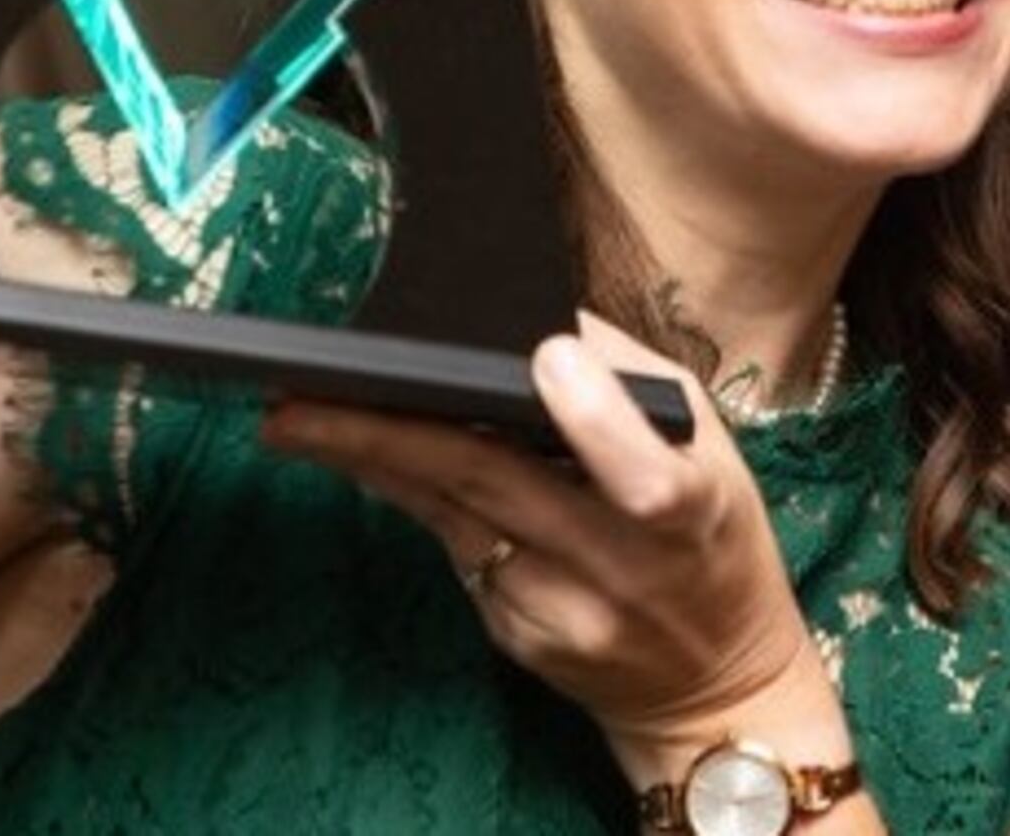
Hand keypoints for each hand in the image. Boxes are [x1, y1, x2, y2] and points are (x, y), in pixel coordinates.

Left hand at [261, 317, 834, 774]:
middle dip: (393, 433)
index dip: (596, 421)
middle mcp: (623, 571)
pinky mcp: (519, 637)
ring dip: (370, 464)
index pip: (644, 477)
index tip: (546, 358)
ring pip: (451, 521)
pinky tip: (365, 464)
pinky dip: (410, 500)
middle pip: (500, 489)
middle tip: (306, 393)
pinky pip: (454, 552)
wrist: (712, 683)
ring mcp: (564, 613)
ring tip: (296, 420)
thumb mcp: (714, 453)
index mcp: (695, 514)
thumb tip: (543, 325)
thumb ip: (635, 385)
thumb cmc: (712, 540)